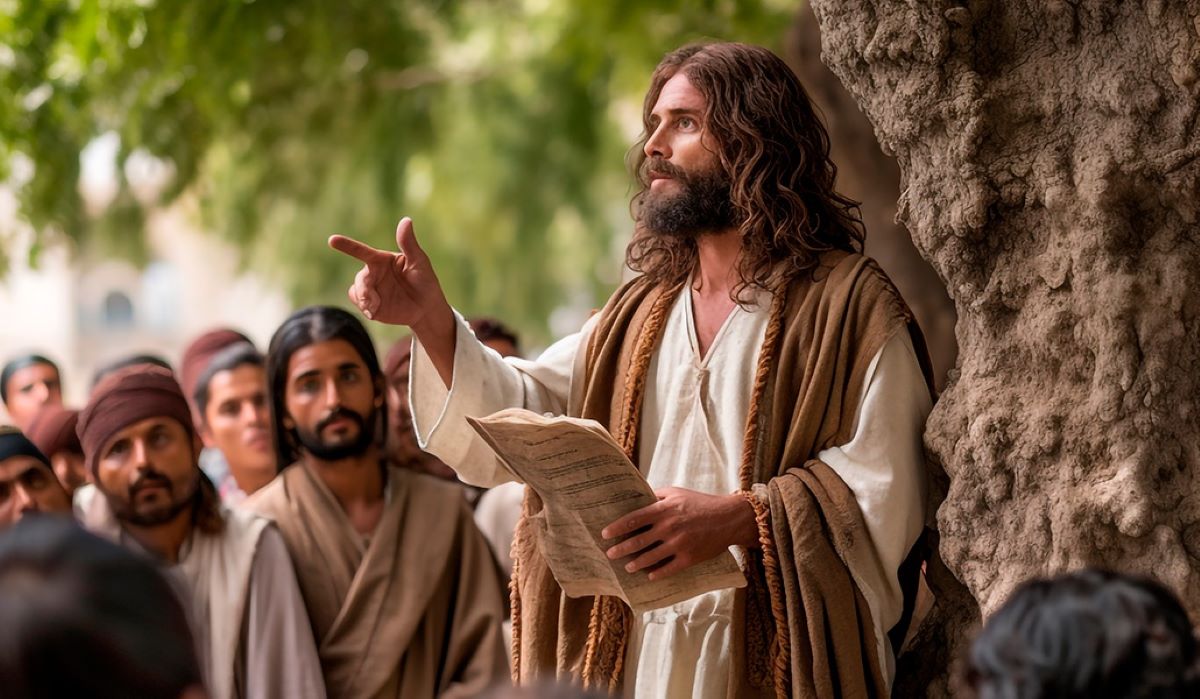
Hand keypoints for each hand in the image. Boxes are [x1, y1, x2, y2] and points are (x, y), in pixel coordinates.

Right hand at [329, 218, 449, 331]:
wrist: (426, 308)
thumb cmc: (425, 280)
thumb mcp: (419, 261)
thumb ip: (408, 243)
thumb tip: (406, 220)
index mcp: (382, 259)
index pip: (362, 251)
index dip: (347, 245)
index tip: (332, 240)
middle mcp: (373, 272)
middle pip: (360, 277)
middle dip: (364, 287)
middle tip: (372, 298)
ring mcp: (371, 288)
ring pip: (355, 289)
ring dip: (363, 297)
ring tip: (375, 305)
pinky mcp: (370, 303)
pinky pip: (357, 301)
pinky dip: (363, 306)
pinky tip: (375, 310)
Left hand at [602, 487, 758, 581]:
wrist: (728, 517)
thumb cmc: (700, 502)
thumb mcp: (677, 492)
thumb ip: (657, 495)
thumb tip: (638, 498)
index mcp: (664, 509)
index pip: (634, 519)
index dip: (616, 528)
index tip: (604, 534)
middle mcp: (669, 527)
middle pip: (638, 541)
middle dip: (620, 549)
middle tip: (609, 554)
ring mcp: (679, 544)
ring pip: (650, 558)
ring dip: (635, 563)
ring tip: (627, 566)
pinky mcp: (689, 558)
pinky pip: (668, 569)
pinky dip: (656, 573)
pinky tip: (648, 575)